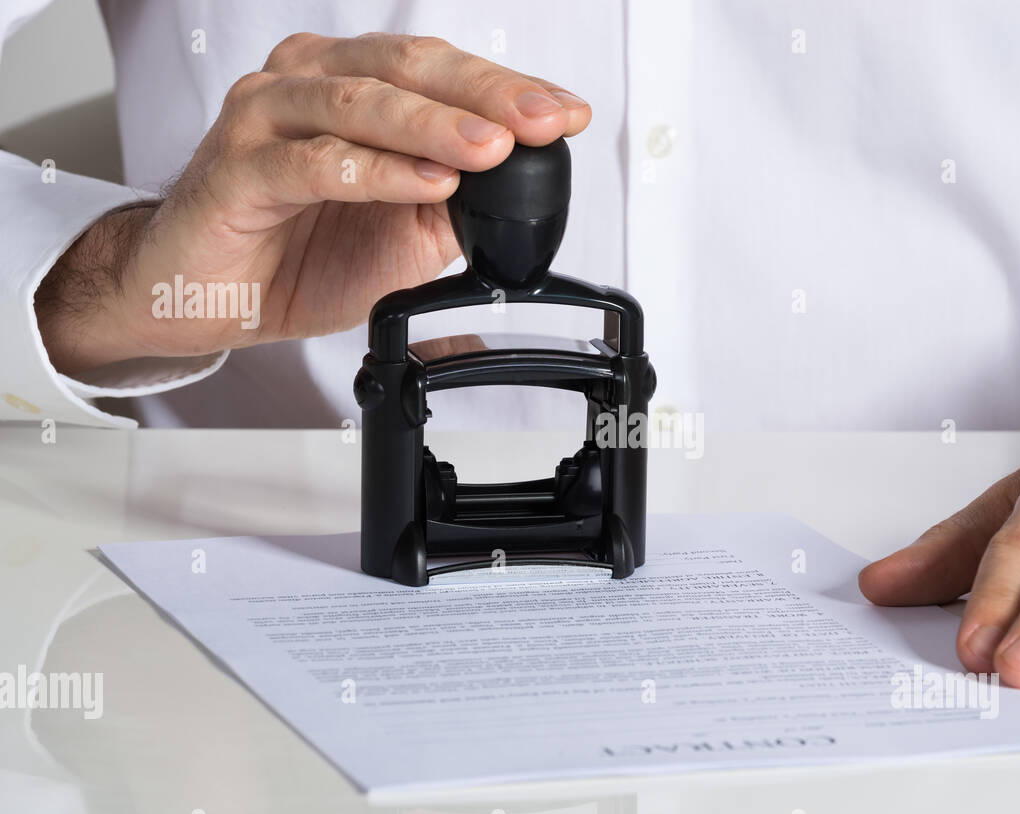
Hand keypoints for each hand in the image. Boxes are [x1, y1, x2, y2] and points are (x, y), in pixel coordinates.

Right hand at [35, 32, 589, 374]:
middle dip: (486, 95)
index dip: (507, 88)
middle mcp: (308, 84)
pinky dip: (379, 173)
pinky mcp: (239, 169)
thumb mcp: (405, 233)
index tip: (566, 113)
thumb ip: (458, 205)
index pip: (439, 70)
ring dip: (435, 126)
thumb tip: (524, 197)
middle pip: (407, 68)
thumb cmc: (297, 250)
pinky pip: (317, 163)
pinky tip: (427, 184)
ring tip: (493, 149)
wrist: (210, 297)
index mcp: (351, 83)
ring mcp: (267, 119)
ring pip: (362, 104)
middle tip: (541, 120)